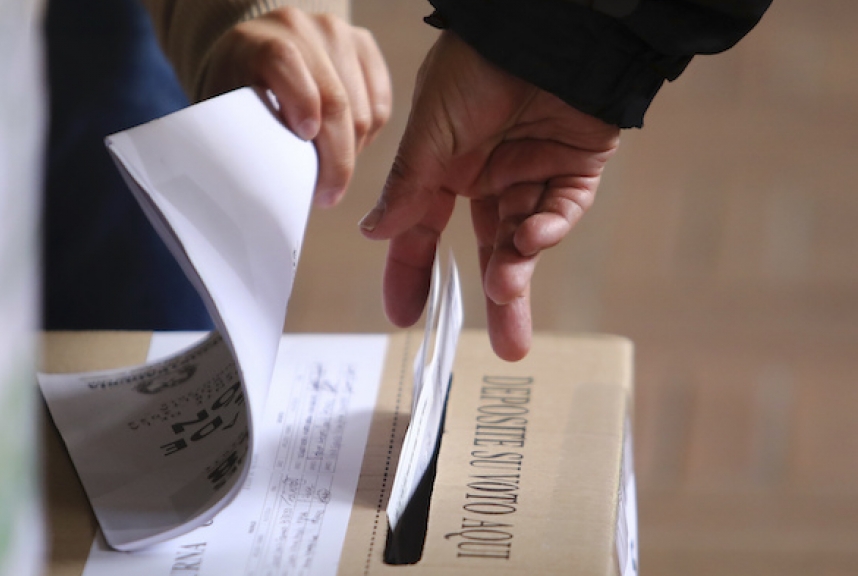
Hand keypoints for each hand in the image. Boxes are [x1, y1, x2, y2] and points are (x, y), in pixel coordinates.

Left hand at [200, 7, 391, 206]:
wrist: (256, 53)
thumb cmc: (237, 94)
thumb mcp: (226, 111)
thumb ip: (241, 138)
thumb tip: (264, 193)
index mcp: (258, 41)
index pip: (285, 62)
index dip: (300, 100)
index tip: (304, 138)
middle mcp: (303, 28)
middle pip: (335, 98)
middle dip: (335, 158)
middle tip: (326, 195)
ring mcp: (339, 34)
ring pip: (363, 111)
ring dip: (351, 153)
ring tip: (329, 173)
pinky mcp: (364, 47)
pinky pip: (380, 107)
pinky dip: (367, 137)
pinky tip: (345, 148)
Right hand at [359, 32, 619, 360]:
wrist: (546, 29)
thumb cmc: (477, 64)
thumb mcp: (430, 128)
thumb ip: (408, 184)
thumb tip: (375, 232)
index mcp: (445, 167)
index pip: (423, 231)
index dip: (412, 271)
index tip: (404, 314)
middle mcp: (488, 176)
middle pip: (489, 248)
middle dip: (497, 297)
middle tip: (504, 347)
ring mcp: (533, 173)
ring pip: (526, 238)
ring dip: (519, 266)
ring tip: (507, 290)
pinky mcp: (576, 167)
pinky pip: (561, 210)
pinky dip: (548, 229)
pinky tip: (532, 236)